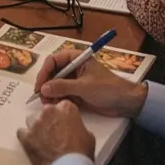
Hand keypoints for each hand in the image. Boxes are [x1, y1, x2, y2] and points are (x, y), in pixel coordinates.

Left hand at [17, 100, 94, 164]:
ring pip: (33, 121)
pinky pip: (22, 132)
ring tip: (43, 141)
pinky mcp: (26, 136)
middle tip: (54, 134)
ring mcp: (36, 123)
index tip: (63, 123)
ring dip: (37, 128)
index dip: (62, 116)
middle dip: (49, 121)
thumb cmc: (80, 153)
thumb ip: (77, 126)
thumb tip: (73, 130)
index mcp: (66, 108)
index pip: (61, 105)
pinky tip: (33, 144)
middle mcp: (49, 111)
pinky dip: (26, 137)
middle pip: (46, 112)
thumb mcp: (88, 135)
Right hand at [32, 50, 148, 118]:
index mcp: (77, 58)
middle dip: (46, 84)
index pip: (54, 60)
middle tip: (41, 97)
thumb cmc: (108, 88)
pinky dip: (57, 99)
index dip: (44, 72)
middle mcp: (74, 67)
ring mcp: (75, 80)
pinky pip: (62, 94)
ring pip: (56, 85)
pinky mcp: (77, 93)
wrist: (125, 102)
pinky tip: (54, 106)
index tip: (39, 85)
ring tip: (47, 104)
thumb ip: (63, 86)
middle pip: (53, 73)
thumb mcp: (84, 86)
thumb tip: (43, 89)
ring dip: (50, 94)